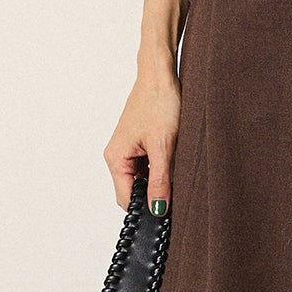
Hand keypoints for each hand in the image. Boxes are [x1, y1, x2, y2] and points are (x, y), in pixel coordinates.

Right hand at [104, 72, 181, 212]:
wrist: (161, 76)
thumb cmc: (159, 103)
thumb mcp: (164, 147)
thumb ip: (160, 181)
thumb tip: (158, 210)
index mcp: (116, 159)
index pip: (127, 200)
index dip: (146, 209)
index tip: (166, 214)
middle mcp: (117, 156)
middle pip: (134, 191)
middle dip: (154, 194)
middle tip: (176, 188)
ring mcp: (127, 150)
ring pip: (143, 179)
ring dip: (159, 178)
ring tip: (175, 163)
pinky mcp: (138, 143)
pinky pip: (147, 165)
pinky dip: (160, 167)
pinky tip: (173, 156)